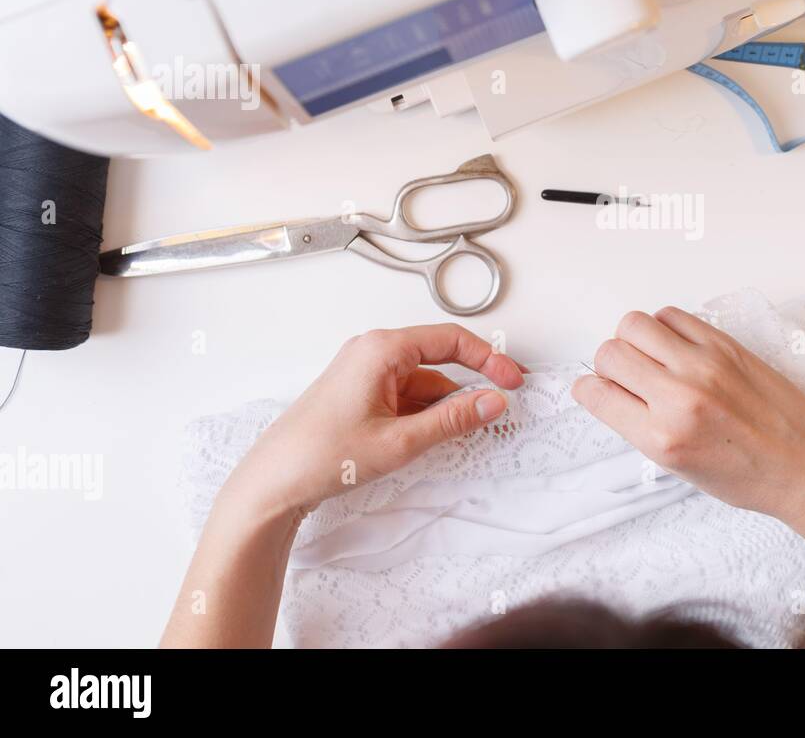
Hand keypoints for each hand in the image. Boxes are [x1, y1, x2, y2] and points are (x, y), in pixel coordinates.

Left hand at [221, 325, 524, 518]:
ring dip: (448, 401)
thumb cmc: (323, 455)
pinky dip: (426, 411)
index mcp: (382, 349)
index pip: (451, 340)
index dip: (489, 359)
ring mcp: (364, 372)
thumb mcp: (401, 440)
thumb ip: (453, 419)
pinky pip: (406, 394)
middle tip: (502, 400)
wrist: (273, 482)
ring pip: (424, 380)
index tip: (512, 380)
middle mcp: (373, 352)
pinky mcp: (359, 393)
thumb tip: (493, 402)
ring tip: (468, 428)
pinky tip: (438, 433)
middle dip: (472, 380)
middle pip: (439, 356)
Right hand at [571, 307, 804, 524]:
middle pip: (610, 353)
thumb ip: (641, 426)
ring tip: (651, 358)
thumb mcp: (679, 468)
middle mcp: (678, 398)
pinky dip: (664, 327)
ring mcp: (703, 366)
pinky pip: (672, 315)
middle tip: (627, 376)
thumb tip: (612, 390)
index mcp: (661, 438)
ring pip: (634, 324)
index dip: (589, 390)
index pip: (597, 394)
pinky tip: (676, 347)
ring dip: (632, 339)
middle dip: (609, 364)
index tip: (598, 390)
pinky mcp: (724, 345)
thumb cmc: (748, 476)